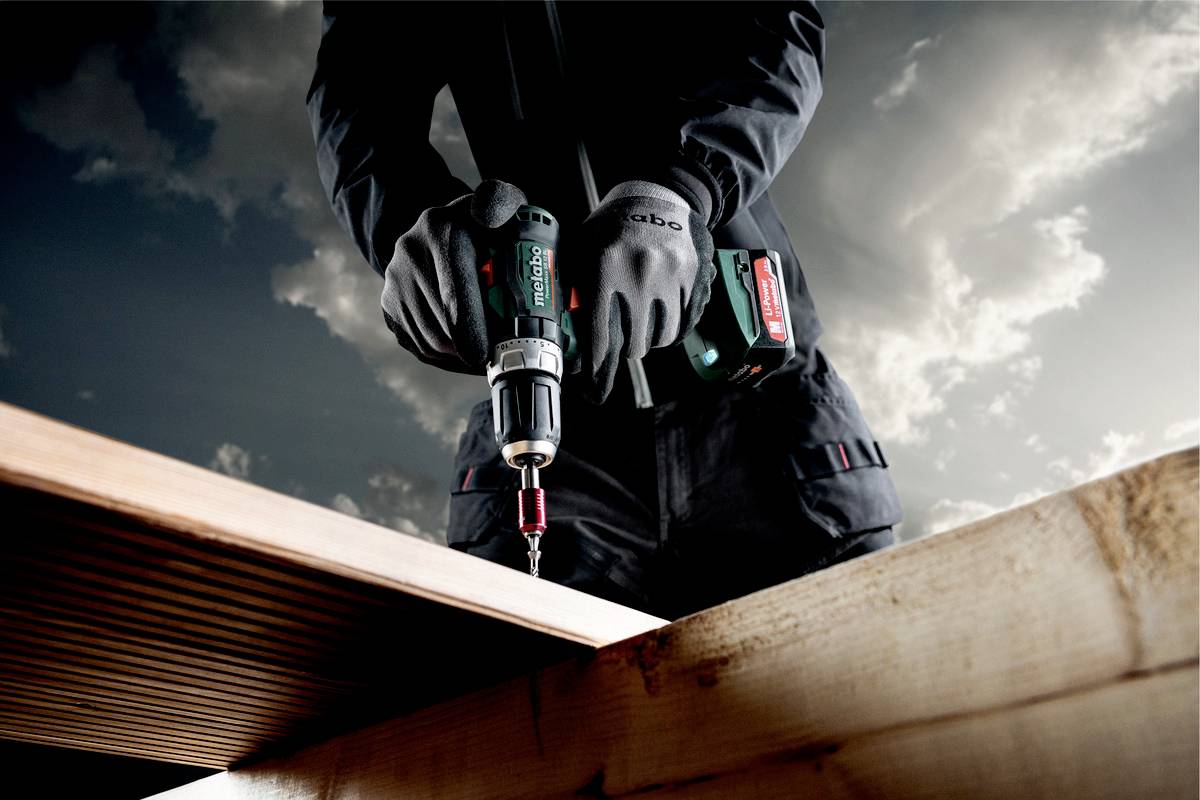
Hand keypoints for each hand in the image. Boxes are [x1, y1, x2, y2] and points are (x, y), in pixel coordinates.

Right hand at [381, 179, 526, 373]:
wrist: (440, 231)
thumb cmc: (482, 226)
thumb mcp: (498, 207)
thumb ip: (501, 205)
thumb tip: (494, 216)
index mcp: (439, 230)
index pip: (454, 293)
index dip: (472, 329)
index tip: (488, 353)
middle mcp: (409, 254)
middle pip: (442, 324)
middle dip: (472, 346)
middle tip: (499, 357)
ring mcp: (394, 282)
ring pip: (430, 340)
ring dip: (459, 355)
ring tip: (486, 356)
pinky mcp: (389, 306)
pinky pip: (418, 346)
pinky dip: (445, 358)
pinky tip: (466, 354)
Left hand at [575, 180, 715, 401]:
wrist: (659, 195)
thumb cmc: (613, 226)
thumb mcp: (582, 248)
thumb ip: (572, 289)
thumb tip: (563, 337)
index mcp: (605, 266)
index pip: (601, 335)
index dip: (597, 370)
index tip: (593, 391)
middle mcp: (640, 273)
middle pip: (634, 344)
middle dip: (624, 350)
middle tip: (620, 342)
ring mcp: (673, 276)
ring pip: (661, 338)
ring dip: (649, 340)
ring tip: (641, 324)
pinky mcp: (697, 278)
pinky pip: (685, 324)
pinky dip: (672, 329)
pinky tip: (662, 318)